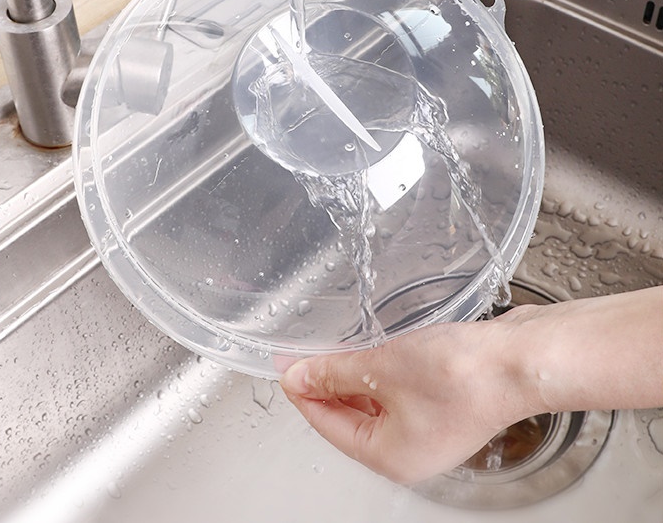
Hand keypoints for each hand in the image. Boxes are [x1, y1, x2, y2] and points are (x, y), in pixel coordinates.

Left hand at [279, 288, 662, 484]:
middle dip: (325, 385)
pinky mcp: (444, 406)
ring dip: (350, 379)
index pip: (328, 425)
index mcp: (390, 456)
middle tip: (302, 355)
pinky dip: (377, 376)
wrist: (521, 360)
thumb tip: (299, 376)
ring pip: (373, 405)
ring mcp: (429, 430)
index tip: (285, 367)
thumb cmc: (461, 374)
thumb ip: (334, 373)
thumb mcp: (380, 369)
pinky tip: (369, 353)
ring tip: (330, 350)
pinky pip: (396, 394)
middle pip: (349, 418)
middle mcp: (409, 451)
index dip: (303, 392)